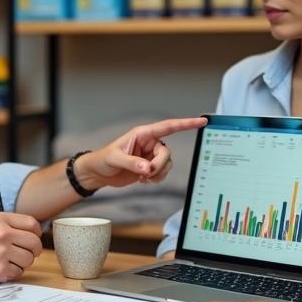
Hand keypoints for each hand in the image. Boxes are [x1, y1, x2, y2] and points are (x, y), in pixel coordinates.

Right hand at [0, 212, 42, 284]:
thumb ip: (7, 225)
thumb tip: (31, 232)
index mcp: (0, 219)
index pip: (32, 224)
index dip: (36, 233)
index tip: (33, 239)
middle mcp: (2, 234)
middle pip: (34, 243)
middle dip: (33, 250)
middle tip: (26, 253)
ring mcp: (1, 253)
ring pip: (28, 260)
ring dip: (21, 263)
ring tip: (7, 261)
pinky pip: (18, 273)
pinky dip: (11, 273)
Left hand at [74, 117, 207, 188]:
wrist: (99, 173)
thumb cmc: (104, 159)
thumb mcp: (115, 159)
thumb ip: (132, 163)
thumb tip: (147, 168)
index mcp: (143, 134)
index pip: (169, 126)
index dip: (186, 123)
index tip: (201, 121)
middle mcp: (149, 143)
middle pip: (167, 152)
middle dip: (159, 165)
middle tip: (146, 173)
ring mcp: (151, 155)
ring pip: (167, 164)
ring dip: (158, 173)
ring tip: (143, 177)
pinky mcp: (150, 167)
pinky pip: (163, 173)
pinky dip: (156, 178)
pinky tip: (143, 180)